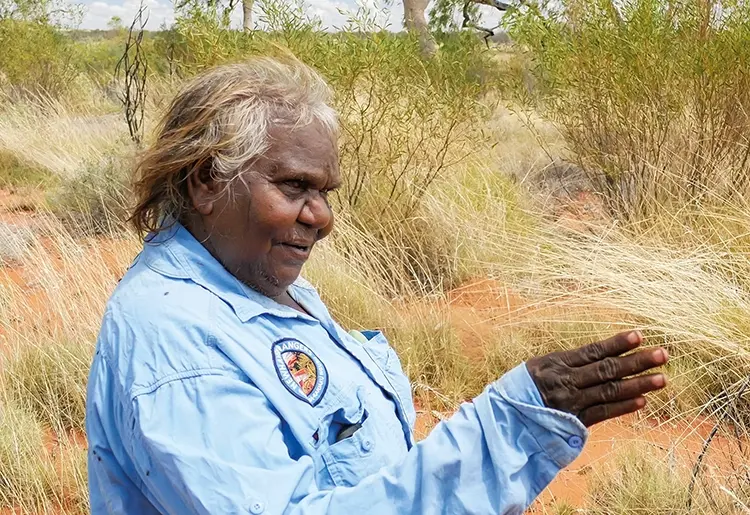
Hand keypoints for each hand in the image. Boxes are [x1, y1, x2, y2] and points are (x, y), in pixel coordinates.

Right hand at [525, 331, 668, 426]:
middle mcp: (565, 381)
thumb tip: (594, 357)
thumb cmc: (519, 390)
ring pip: (610, 391)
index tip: (639, 336)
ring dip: (638, 385)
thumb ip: (563, 363)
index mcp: (556, 363)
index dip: (617, 344)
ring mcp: (571, 403)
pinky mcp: (573, 423)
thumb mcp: (536, 368)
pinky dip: (622, 407)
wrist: (502, 419)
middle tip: (663, 355)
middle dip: (637, 362)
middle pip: (607, 370)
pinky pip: (602, 413)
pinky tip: (642, 401)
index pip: (592, 351)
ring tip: (662, 378)